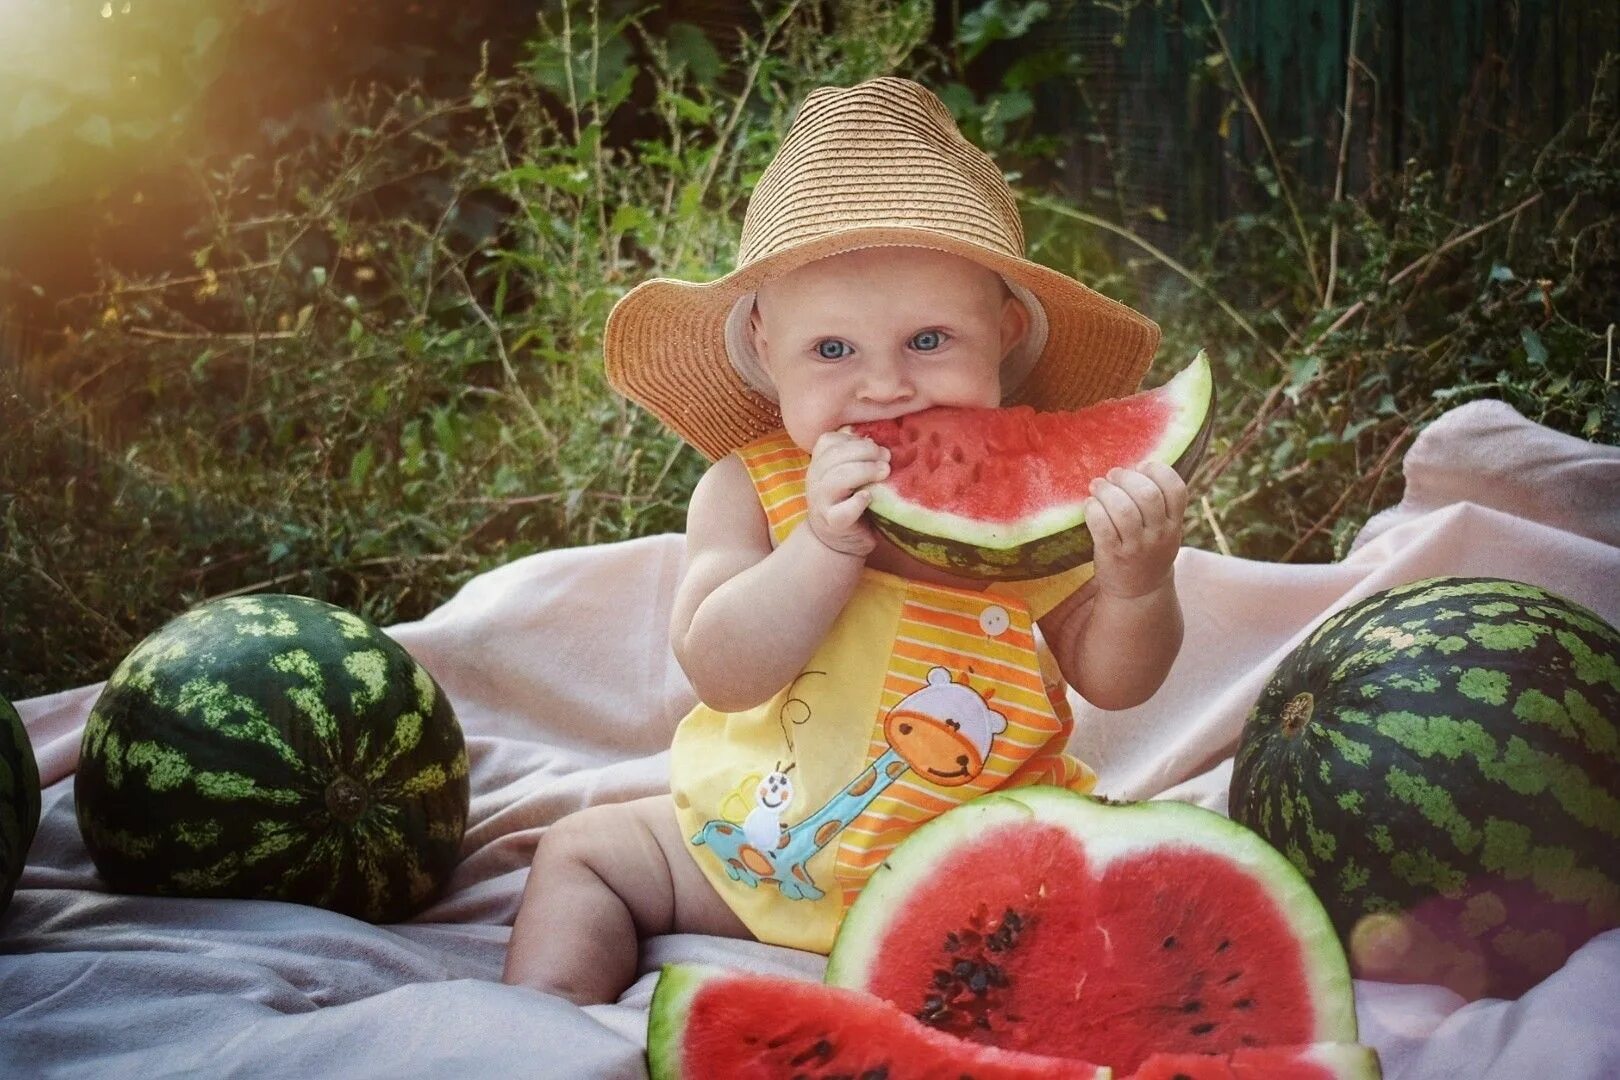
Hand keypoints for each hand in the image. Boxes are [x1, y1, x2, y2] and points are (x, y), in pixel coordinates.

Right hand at [805, 429, 888, 556]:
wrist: (836, 541)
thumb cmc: (848, 501)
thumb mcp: (848, 474)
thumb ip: (857, 458)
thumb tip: (881, 446)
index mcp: (818, 464)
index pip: (828, 442)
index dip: (854, 440)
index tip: (876, 448)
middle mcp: (815, 480)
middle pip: (834, 456)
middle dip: (865, 451)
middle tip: (886, 459)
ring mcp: (821, 503)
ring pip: (836, 478)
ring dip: (864, 471)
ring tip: (884, 473)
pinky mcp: (833, 524)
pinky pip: (842, 511)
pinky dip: (857, 502)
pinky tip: (869, 497)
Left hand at [1084, 462, 1187, 599]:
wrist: (1139, 591)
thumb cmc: (1148, 549)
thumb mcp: (1164, 528)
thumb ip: (1157, 503)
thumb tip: (1131, 467)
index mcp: (1175, 523)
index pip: (1176, 489)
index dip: (1158, 470)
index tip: (1141, 467)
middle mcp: (1159, 534)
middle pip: (1148, 495)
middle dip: (1126, 478)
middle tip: (1113, 475)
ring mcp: (1137, 547)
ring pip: (1123, 509)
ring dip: (1106, 491)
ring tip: (1097, 486)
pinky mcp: (1113, 555)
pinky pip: (1102, 527)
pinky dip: (1093, 510)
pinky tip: (1090, 505)